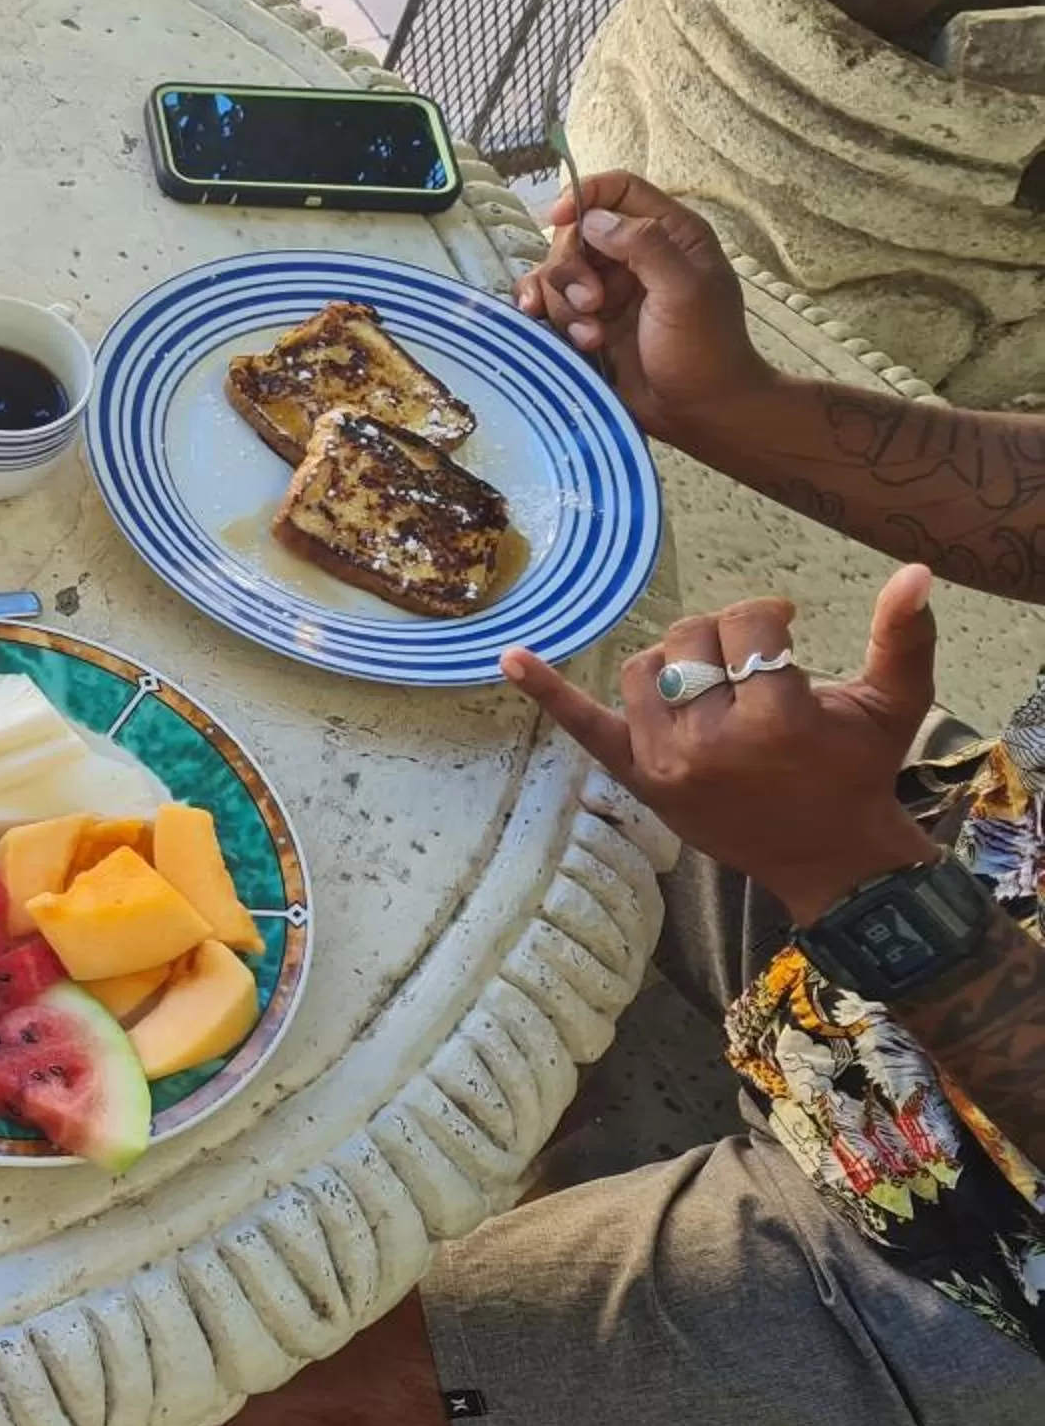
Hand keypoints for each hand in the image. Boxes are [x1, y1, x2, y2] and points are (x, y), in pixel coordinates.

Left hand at [501, 567, 943, 922]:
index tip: (786, 632)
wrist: (828, 856)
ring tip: (710, 676)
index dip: (768, 618)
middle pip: (691, 640)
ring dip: (674, 659)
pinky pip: (582, 727)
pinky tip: (509, 656)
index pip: (747, 627)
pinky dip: (547, 691)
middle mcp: (711, 742)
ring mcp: (665, 761)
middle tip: (751, 660)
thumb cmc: (859, 771)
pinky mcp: (637, 776)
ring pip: (644, 668)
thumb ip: (904, 637)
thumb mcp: (895, 706)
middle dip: (724, 636)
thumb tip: (916, 569)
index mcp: (775, 720)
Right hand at [513, 171, 773, 438]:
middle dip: (572, 269)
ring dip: (564, 305)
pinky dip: (543, 316)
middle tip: (593, 305)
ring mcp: (608, 290)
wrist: (698, 412)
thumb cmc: (704, 350)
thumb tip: (592, 220)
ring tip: (592, 339)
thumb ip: (643, 245)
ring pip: (557, 273)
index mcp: (669, 234)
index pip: (619, 189)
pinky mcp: (586, 322)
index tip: (558, 218)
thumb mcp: (684, 290)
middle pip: (576, 234)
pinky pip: (547, 304)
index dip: (584, 194)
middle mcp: (634, 255)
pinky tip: (553, 334)